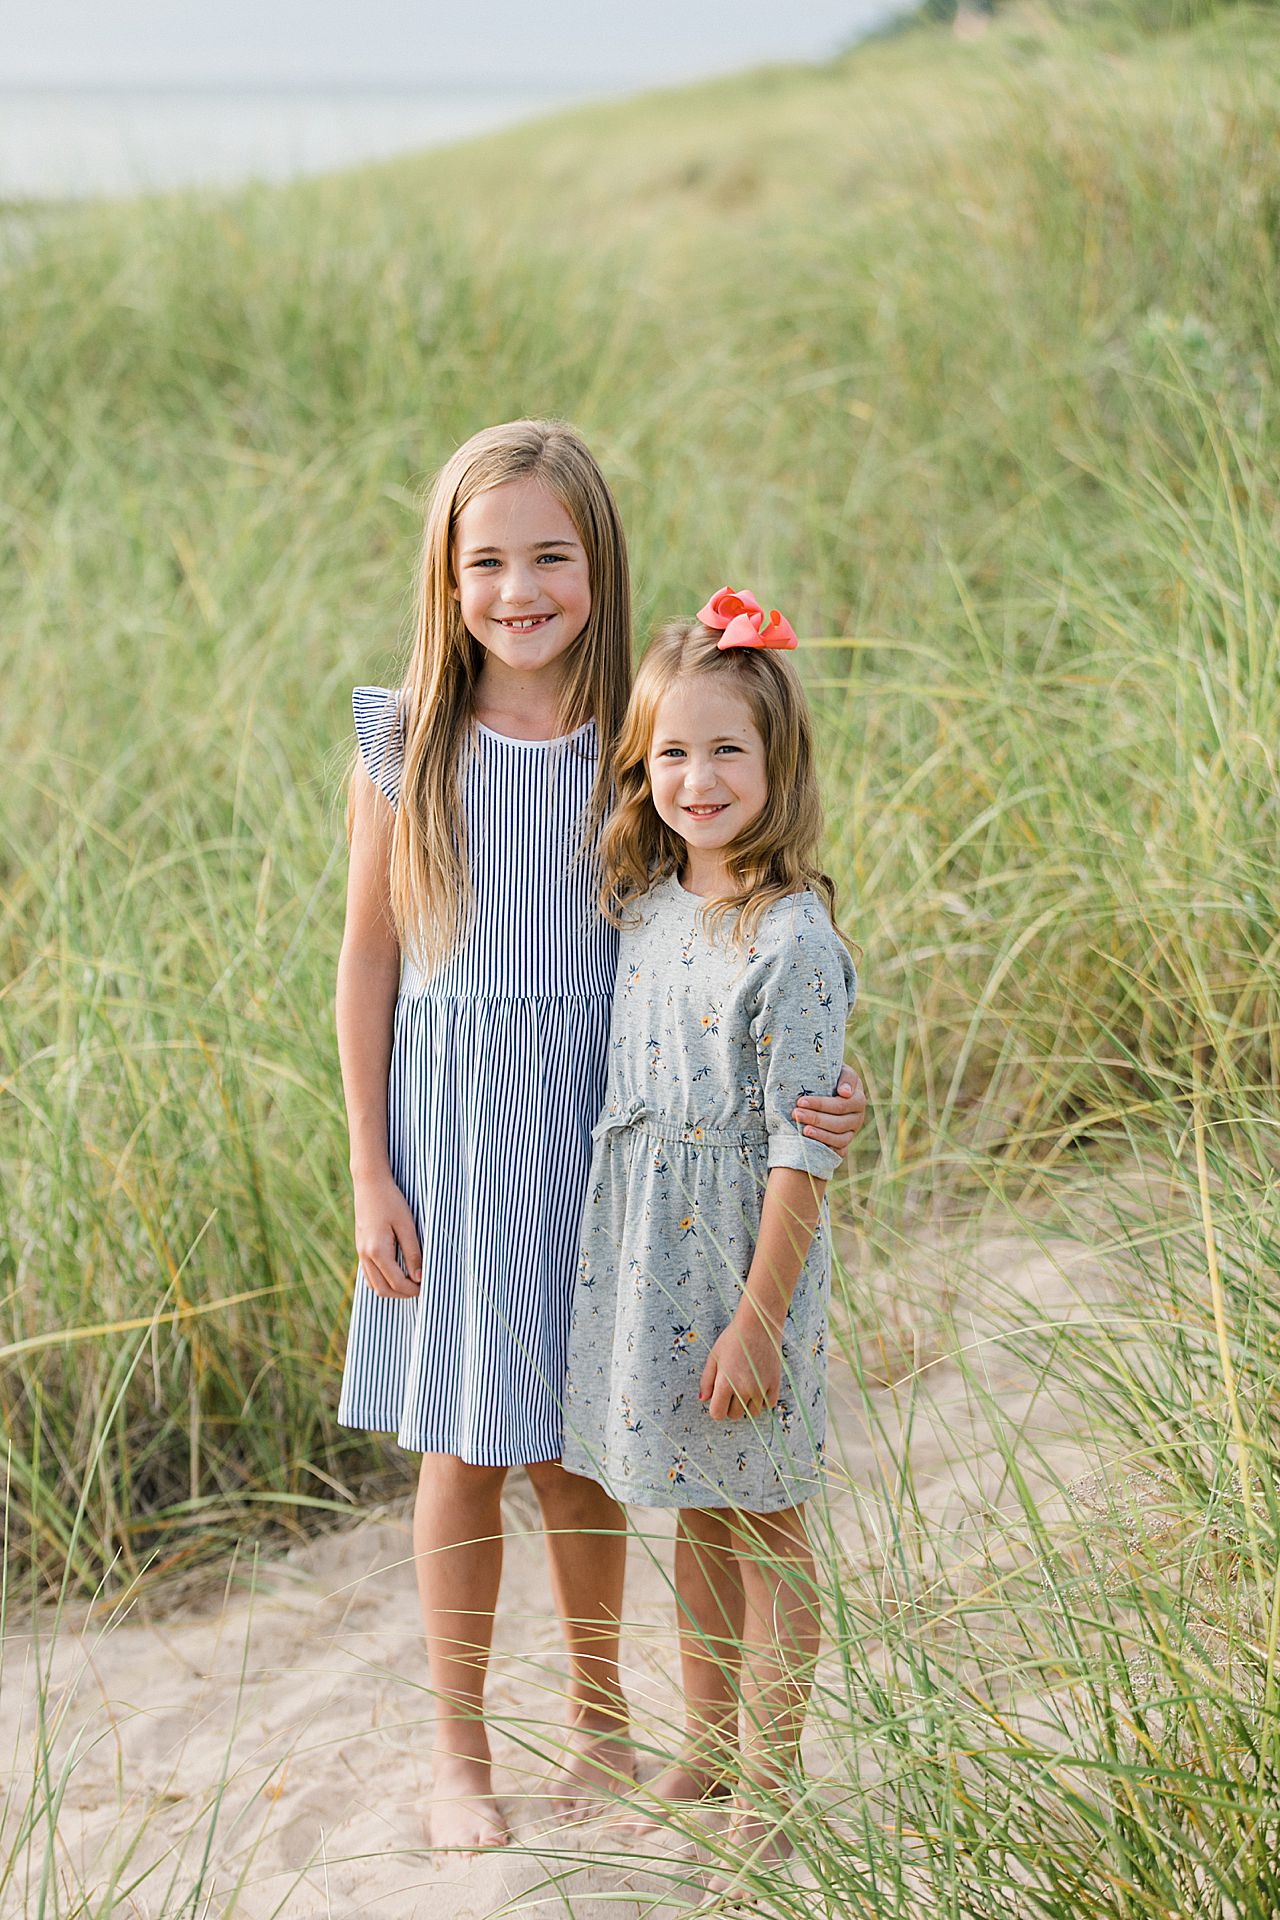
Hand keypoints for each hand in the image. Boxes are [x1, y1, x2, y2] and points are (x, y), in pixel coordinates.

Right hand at [353, 1167, 421, 1297]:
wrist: (370, 1184)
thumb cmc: (391, 1201)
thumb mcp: (407, 1225)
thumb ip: (413, 1252)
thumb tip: (419, 1278)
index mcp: (377, 1251)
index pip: (397, 1283)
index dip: (413, 1289)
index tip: (427, 1286)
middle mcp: (365, 1256)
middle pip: (383, 1290)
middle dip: (403, 1294)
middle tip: (421, 1288)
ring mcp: (360, 1253)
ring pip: (374, 1285)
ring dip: (392, 1290)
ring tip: (411, 1284)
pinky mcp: (360, 1248)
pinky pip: (369, 1275)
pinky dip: (382, 1281)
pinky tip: (397, 1274)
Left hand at [699, 1301, 782, 1420]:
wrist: (759, 1324)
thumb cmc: (733, 1338)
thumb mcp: (714, 1357)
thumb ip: (707, 1380)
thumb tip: (703, 1399)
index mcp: (726, 1384)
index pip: (718, 1414)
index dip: (716, 1407)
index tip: (718, 1397)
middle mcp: (744, 1390)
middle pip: (734, 1414)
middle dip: (731, 1405)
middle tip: (733, 1386)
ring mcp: (761, 1389)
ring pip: (752, 1413)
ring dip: (747, 1404)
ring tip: (745, 1385)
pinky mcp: (775, 1384)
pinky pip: (768, 1404)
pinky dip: (763, 1400)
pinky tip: (758, 1385)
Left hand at [793, 1063, 865, 1157]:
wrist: (827, 1089)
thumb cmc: (831, 1077)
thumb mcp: (839, 1070)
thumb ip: (845, 1077)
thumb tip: (845, 1093)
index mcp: (858, 1099)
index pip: (840, 1105)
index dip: (820, 1104)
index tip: (801, 1101)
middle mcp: (857, 1117)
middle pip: (838, 1123)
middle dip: (815, 1118)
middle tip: (795, 1114)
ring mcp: (852, 1132)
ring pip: (840, 1139)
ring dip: (820, 1135)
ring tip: (802, 1130)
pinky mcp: (844, 1144)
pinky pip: (838, 1151)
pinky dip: (825, 1148)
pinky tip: (810, 1145)